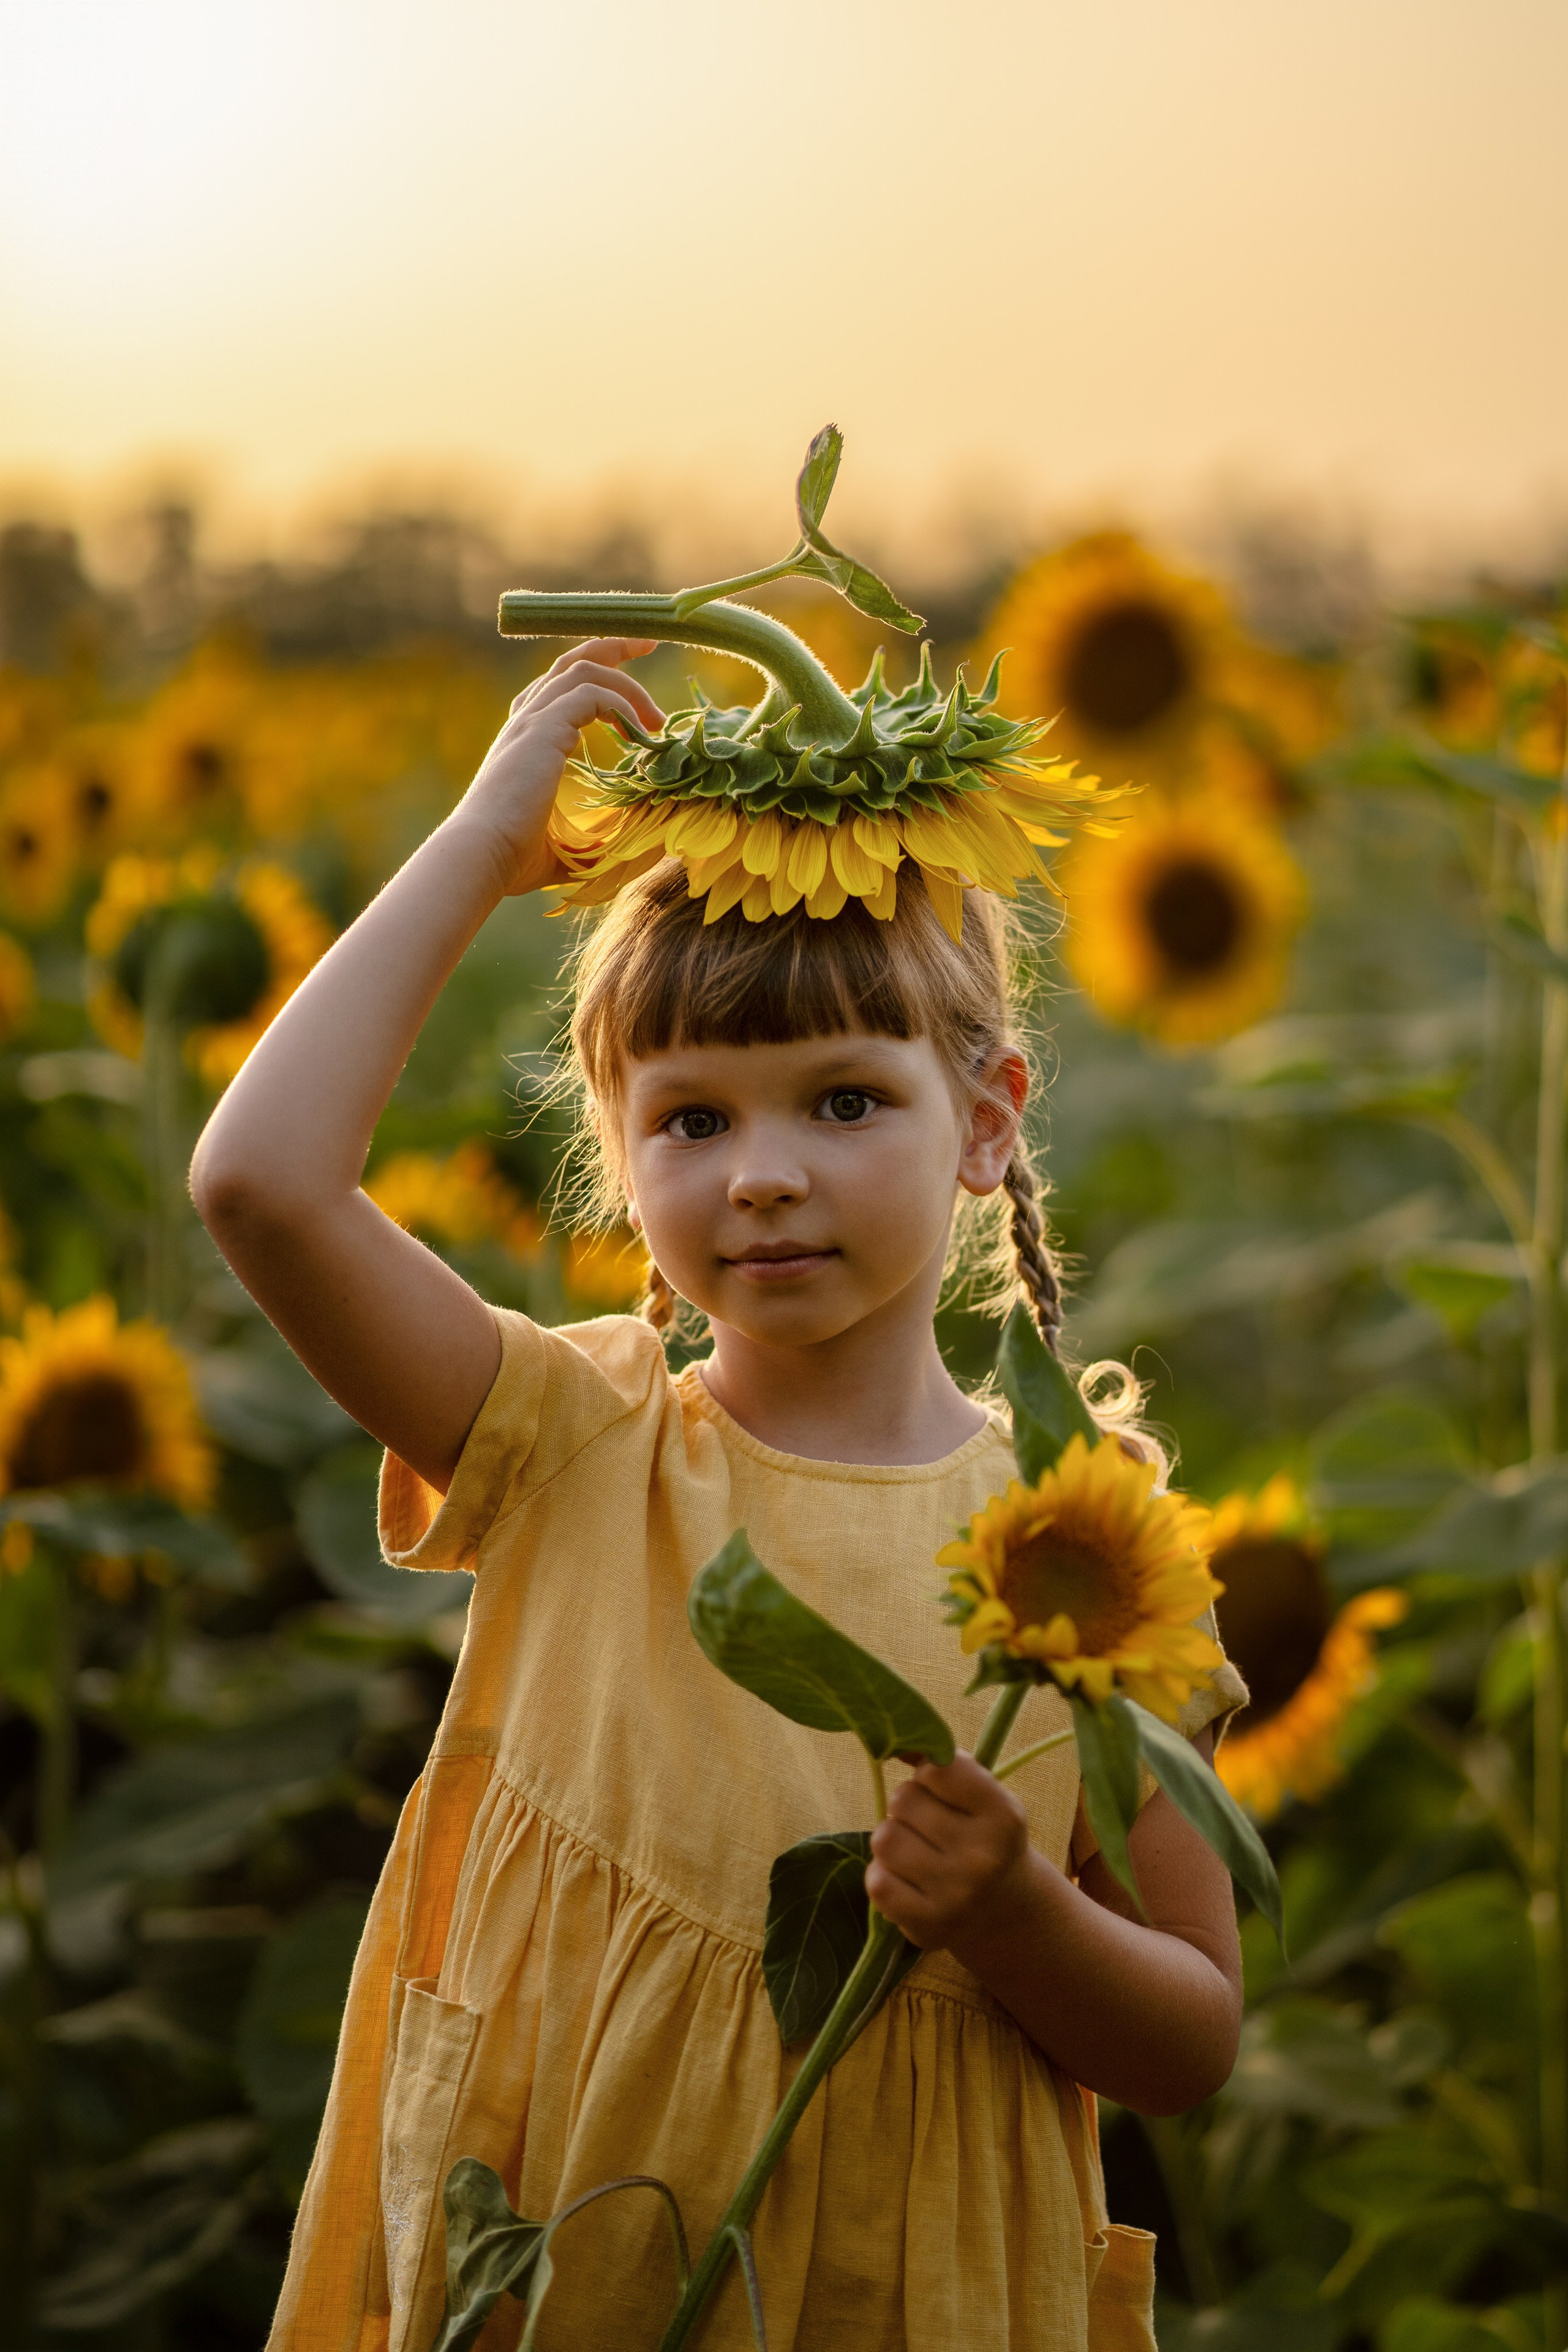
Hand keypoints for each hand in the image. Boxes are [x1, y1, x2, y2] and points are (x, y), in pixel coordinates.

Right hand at [453, 638, 664, 895]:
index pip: (562, 686)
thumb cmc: (514, 859)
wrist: (480, 855)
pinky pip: (590, 693)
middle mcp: (526, 720)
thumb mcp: (568, 844)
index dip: (599, 673)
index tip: (635, 672)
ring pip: (584, 669)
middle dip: (614, 645)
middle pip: (572, 660)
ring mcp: (531, 720)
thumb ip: (599, 838)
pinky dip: (620, 703)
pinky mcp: (542, 729)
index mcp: (527, 739)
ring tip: (656, 718)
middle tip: (650, 642)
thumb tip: (639, 848)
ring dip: (626, 682)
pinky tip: (639, 731)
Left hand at [865, 1753, 1031, 1952]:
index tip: (941, 1789)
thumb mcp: (983, 1797)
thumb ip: (944, 1765)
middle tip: (928, 1826)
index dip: (929, 1774)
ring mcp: (955, 1896)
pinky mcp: (927, 1926)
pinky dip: (884, 1875)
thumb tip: (897, 1743)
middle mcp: (982, 1857)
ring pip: (884, 1839)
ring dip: (893, 1840)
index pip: (937, 1768)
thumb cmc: (985, 1838)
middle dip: (908, 1807)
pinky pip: (876, 1882)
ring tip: (917, 1852)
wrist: (1006, 1912)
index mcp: (1002, 1816)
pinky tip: (908, 1881)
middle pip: (903, 1800)